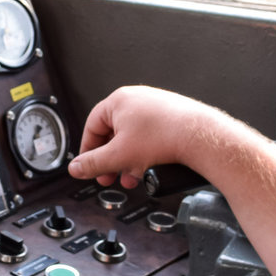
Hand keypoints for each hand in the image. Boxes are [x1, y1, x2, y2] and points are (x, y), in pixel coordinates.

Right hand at [67, 86, 218, 189]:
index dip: (88, 150)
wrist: (199, 137)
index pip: (93, 126)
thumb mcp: (118, 156)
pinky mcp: (172, 116)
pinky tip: (149, 168)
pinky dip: (146, 153)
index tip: (89, 165)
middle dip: (111, 159)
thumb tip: (76, 168)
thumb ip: (93, 163)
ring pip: (133, 137)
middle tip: (110, 175)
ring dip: (128, 160)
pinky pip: (151, 136)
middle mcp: (137, 99)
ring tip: (132, 176)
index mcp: (119, 100)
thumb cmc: (163, 137)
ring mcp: (156, 106)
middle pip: (114, 133)